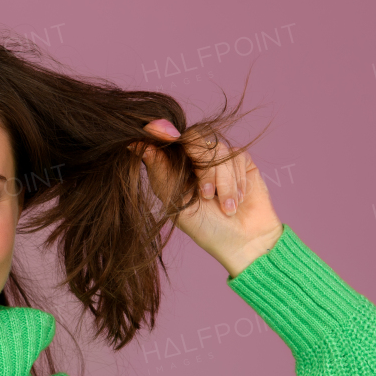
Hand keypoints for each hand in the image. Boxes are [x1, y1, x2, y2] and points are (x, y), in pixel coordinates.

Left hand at [132, 120, 283, 277]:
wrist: (242, 243)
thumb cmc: (205, 228)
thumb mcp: (175, 202)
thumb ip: (159, 171)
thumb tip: (133, 143)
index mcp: (173, 166)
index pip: (167, 138)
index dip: (163, 132)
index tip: (160, 133)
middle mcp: (194, 158)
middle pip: (195, 137)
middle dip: (203, 168)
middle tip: (206, 196)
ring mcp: (218, 158)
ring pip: (219, 149)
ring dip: (223, 182)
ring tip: (225, 208)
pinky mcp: (240, 161)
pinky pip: (237, 155)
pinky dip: (236, 181)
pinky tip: (235, 201)